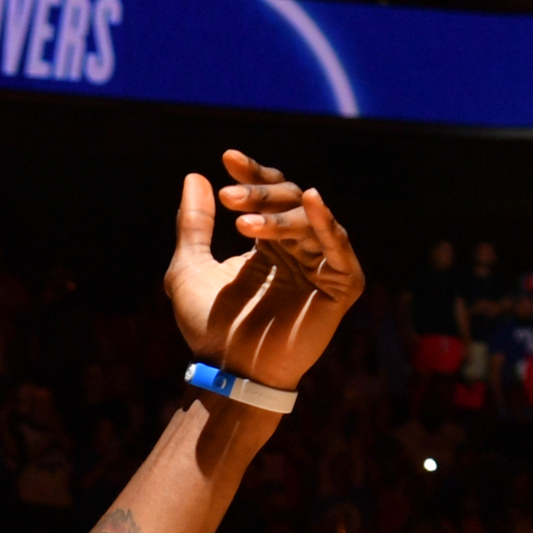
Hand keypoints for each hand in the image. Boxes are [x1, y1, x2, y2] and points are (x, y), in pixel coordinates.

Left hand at [165, 149, 362, 391]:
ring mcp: (323, 266)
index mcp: (270, 242)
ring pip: (309, 221)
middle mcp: (300, 249)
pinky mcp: (343, 286)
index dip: (252, 175)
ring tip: (242, 222)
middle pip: (291, 202)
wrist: (229, 374)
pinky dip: (325, 223)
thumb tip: (194, 176)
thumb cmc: (210, 329)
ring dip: (277, 216)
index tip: (227, 159)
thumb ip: (194, 225)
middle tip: (228, 197)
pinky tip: (311, 202)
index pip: (270, 195)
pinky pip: (338, 247)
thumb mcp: (190, 269)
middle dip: (260, 195)